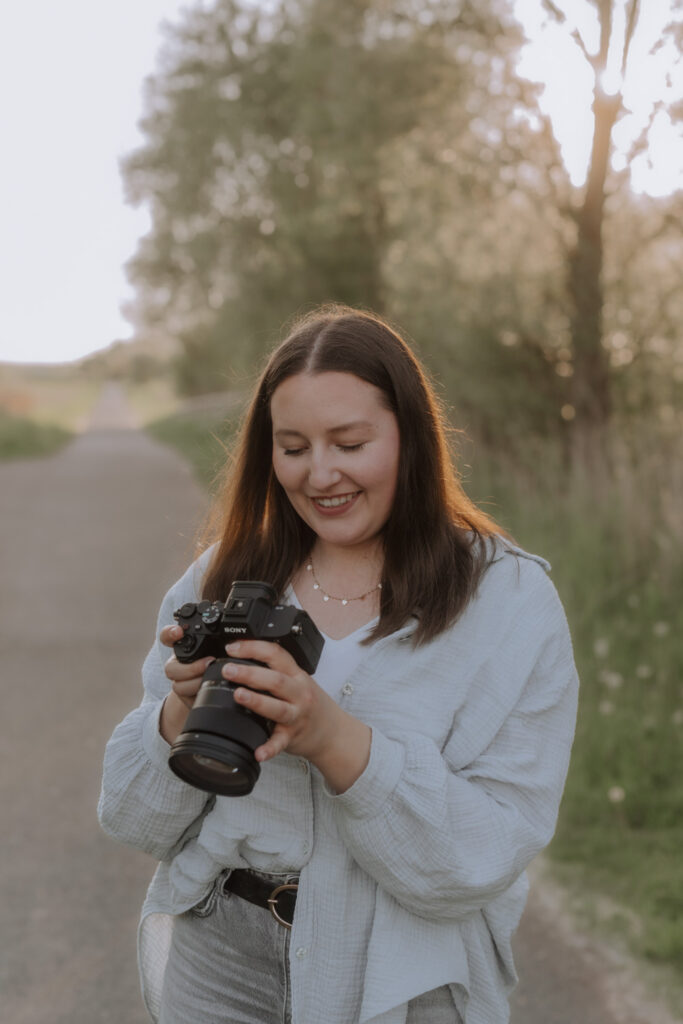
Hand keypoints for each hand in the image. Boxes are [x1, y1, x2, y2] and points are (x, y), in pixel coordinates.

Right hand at [158, 624, 214, 744]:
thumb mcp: (223, 647)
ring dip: (196, 679)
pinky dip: (197, 690)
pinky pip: (184, 694)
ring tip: (212, 675)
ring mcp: (180, 679)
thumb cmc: (221, 661)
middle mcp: (179, 662)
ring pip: (177, 682)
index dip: (170, 633)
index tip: (179, 632)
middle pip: (170, 666)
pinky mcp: (184, 694)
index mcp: (186, 646)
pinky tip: (209, 687)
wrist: (216, 685)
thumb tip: (245, 633)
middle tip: (210, 661)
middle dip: (191, 666)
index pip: (168, 637)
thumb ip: (226, 639)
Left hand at [222, 640, 370, 792]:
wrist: (332, 732)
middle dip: (250, 673)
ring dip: (257, 701)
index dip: (253, 648)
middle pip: (275, 680)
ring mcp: (296, 716)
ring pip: (277, 708)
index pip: (276, 654)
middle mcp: (298, 694)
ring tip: (238, 695)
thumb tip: (241, 658)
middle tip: (229, 670)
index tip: (232, 648)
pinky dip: (269, 748)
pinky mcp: (292, 737)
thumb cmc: (311, 704)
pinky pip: (279, 743)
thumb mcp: (298, 680)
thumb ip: (276, 670)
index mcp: (296, 676)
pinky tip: (258, 752)